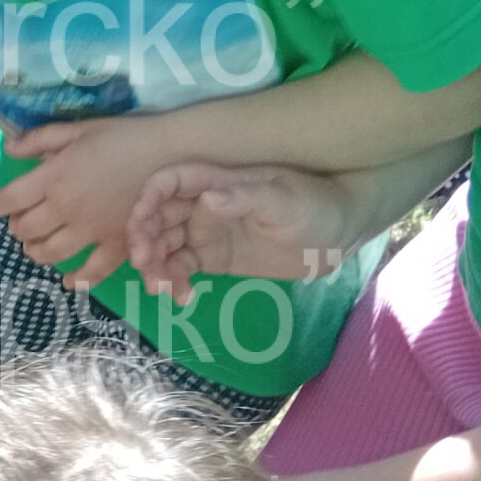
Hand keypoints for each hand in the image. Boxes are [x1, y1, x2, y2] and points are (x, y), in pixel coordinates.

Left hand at [0, 116, 169, 288]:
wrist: (170, 152)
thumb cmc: (122, 136)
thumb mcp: (78, 129)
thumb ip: (40, 140)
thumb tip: (9, 148)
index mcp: (53, 178)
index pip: (9, 200)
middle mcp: (66, 208)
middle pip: (26, 229)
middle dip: (17, 227)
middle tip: (20, 223)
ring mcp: (92, 230)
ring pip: (50, 253)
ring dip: (36, 252)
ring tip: (35, 247)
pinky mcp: (117, 244)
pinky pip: (94, 271)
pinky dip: (78, 279)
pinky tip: (70, 280)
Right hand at [128, 162, 356, 299]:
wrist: (340, 234)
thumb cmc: (315, 205)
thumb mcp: (284, 200)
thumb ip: (245, 198)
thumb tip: (208, 197)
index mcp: (215, 181)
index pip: (168, 183)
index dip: (147, 200)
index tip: (141, 225)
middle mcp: (202, 206)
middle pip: (157, 218)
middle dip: (143, 240)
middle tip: (146, 265)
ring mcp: (206, 233)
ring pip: (165, 247)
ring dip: (155, 266)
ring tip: (160, 289)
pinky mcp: (215, 259)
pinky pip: (184, 270)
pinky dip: (176, 283)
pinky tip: (182, 298)